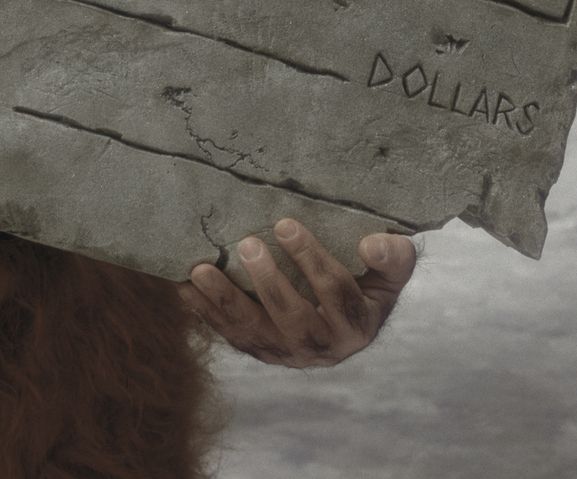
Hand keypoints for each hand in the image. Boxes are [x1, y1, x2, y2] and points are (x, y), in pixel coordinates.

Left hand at [180, 219, 416, 367]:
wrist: (350, 322)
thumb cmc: (368, 282)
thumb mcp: (390, 273)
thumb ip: (392, 256)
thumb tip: (372, 241)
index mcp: (357, 324)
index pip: (336, 293)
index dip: (311, 259)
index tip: (284, 224)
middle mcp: (322, 346)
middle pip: (293, 318)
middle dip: (268, 283)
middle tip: (246, 244)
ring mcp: (288, 352)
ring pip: (254, 332)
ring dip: (224, 301)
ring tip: (199, 271)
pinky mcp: (262, 350)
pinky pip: (232, 334)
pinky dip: (206, 312)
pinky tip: (185, 286)